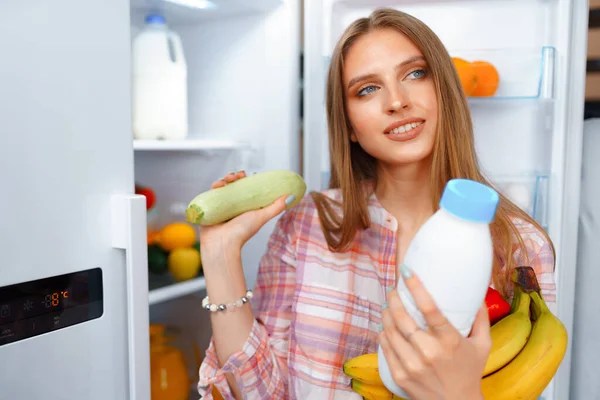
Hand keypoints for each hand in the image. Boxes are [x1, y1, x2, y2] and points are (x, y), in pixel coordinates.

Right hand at [198, 171, 291, 262]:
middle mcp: (232, 207)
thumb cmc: (242, 232)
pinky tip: (219, 184)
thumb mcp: (261, 217)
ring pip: (222, 189)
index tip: (249, 174)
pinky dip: (214, 187)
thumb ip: (276, 207)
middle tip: (238, 175)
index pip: (246, 190)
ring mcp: (220, 208)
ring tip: (229, 178)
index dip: (247, 180)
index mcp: (244, 208)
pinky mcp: (209, 209)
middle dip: (235, 178)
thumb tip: (291, 197)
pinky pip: (210, 194)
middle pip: (233, 187)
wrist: (222, 244)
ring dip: (225, 180)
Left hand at [378, 267, 490, 399]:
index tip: (407, 272)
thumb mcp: (483, 345)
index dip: (416, 287)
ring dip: (386, 313)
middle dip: (394, 299)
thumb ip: (481, 319)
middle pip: (402, 317)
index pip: (429, 308)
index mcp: (450, 341)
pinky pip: (385, 346)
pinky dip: (383, 333)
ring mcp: (412, 364)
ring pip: (389, 330)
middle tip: (393, 291)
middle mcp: (429, 352)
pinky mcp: (400, 375)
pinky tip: (385, 326)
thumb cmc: (470, 372)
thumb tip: (478, 293)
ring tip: (388, 305)